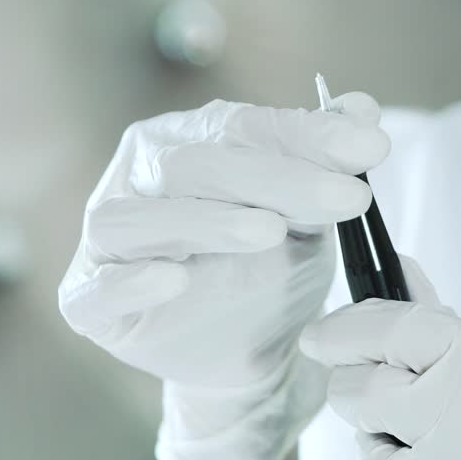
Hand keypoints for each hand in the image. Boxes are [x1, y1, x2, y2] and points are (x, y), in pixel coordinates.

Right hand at [59, 94, 388, 459]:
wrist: (249, 350)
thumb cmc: (272, 265)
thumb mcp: (312, 213)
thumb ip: (329, 162)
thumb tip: (364, 109)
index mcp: (188, 138)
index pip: (244, 127)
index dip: (308, 136)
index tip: (372, 149)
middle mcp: (139, 174)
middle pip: (197, 163)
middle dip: (276, 178)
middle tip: (345, 195)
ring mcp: (107, 236)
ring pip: (141, 217)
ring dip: (206, 221)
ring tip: (268, 231)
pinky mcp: (88, 298)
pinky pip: (98, 287)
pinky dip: (131, 282)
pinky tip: (173, 280)